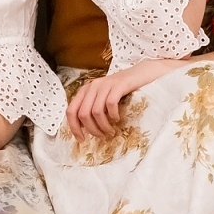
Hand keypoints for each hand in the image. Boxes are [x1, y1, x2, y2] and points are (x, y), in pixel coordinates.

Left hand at [67, 59, 183, 138]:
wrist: (142, 73)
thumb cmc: (123, 90)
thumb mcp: (103, 98)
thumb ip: (92, 108)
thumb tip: (83, 128)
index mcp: (85, 90)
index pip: (71, 111)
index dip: (74, 127)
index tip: (82, 139)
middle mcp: (93, 86)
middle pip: (83, 114)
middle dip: (92, 129)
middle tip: (103, 136)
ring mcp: (106, 84)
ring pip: (96, 112)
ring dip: (103, 126)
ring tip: (111, 131)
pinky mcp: (119, 84)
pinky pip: (110, 104)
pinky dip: (113, 115)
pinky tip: (118, 119)